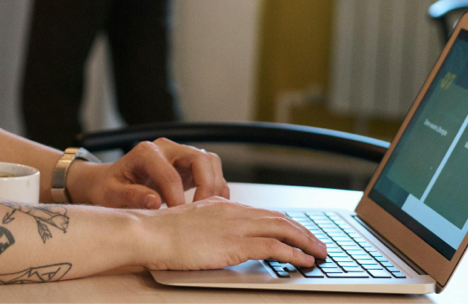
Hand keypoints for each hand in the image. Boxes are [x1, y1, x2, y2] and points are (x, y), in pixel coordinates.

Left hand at [67, 138, 228, 209]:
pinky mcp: (188, 166)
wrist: (110, 182)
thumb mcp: (112, 194)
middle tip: (202, 212)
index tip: (178, 218)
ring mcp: (180, 155)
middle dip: (206, 186)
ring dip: (215, 186)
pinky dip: (216, 188)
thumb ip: (131, 196)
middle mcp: (166, 148)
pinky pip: (212, 171)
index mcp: (146, 152)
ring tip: (208, 212)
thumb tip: (155, 202)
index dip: (177, 198)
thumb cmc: (109, 188)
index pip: (170, 174)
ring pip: (210, 162)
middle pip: (200, 158)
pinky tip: (209, 208)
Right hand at [139, 197, 327, 269]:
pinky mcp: (234, 244)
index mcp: (222, 206)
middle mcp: (232, 212)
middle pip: (278, 219)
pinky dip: (293, 253)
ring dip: (305, 242)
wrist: (148, 232)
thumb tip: (216, 239)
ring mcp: (234, 227)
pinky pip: (273, 247)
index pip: (263, 213)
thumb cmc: (159, 232)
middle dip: (302, 232)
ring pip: (282, 229)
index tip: (298, 233)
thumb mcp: (188, 223)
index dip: (284, 223)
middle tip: (318, 244)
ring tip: (319, 253)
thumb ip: (207, 227)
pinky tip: (303, 260)